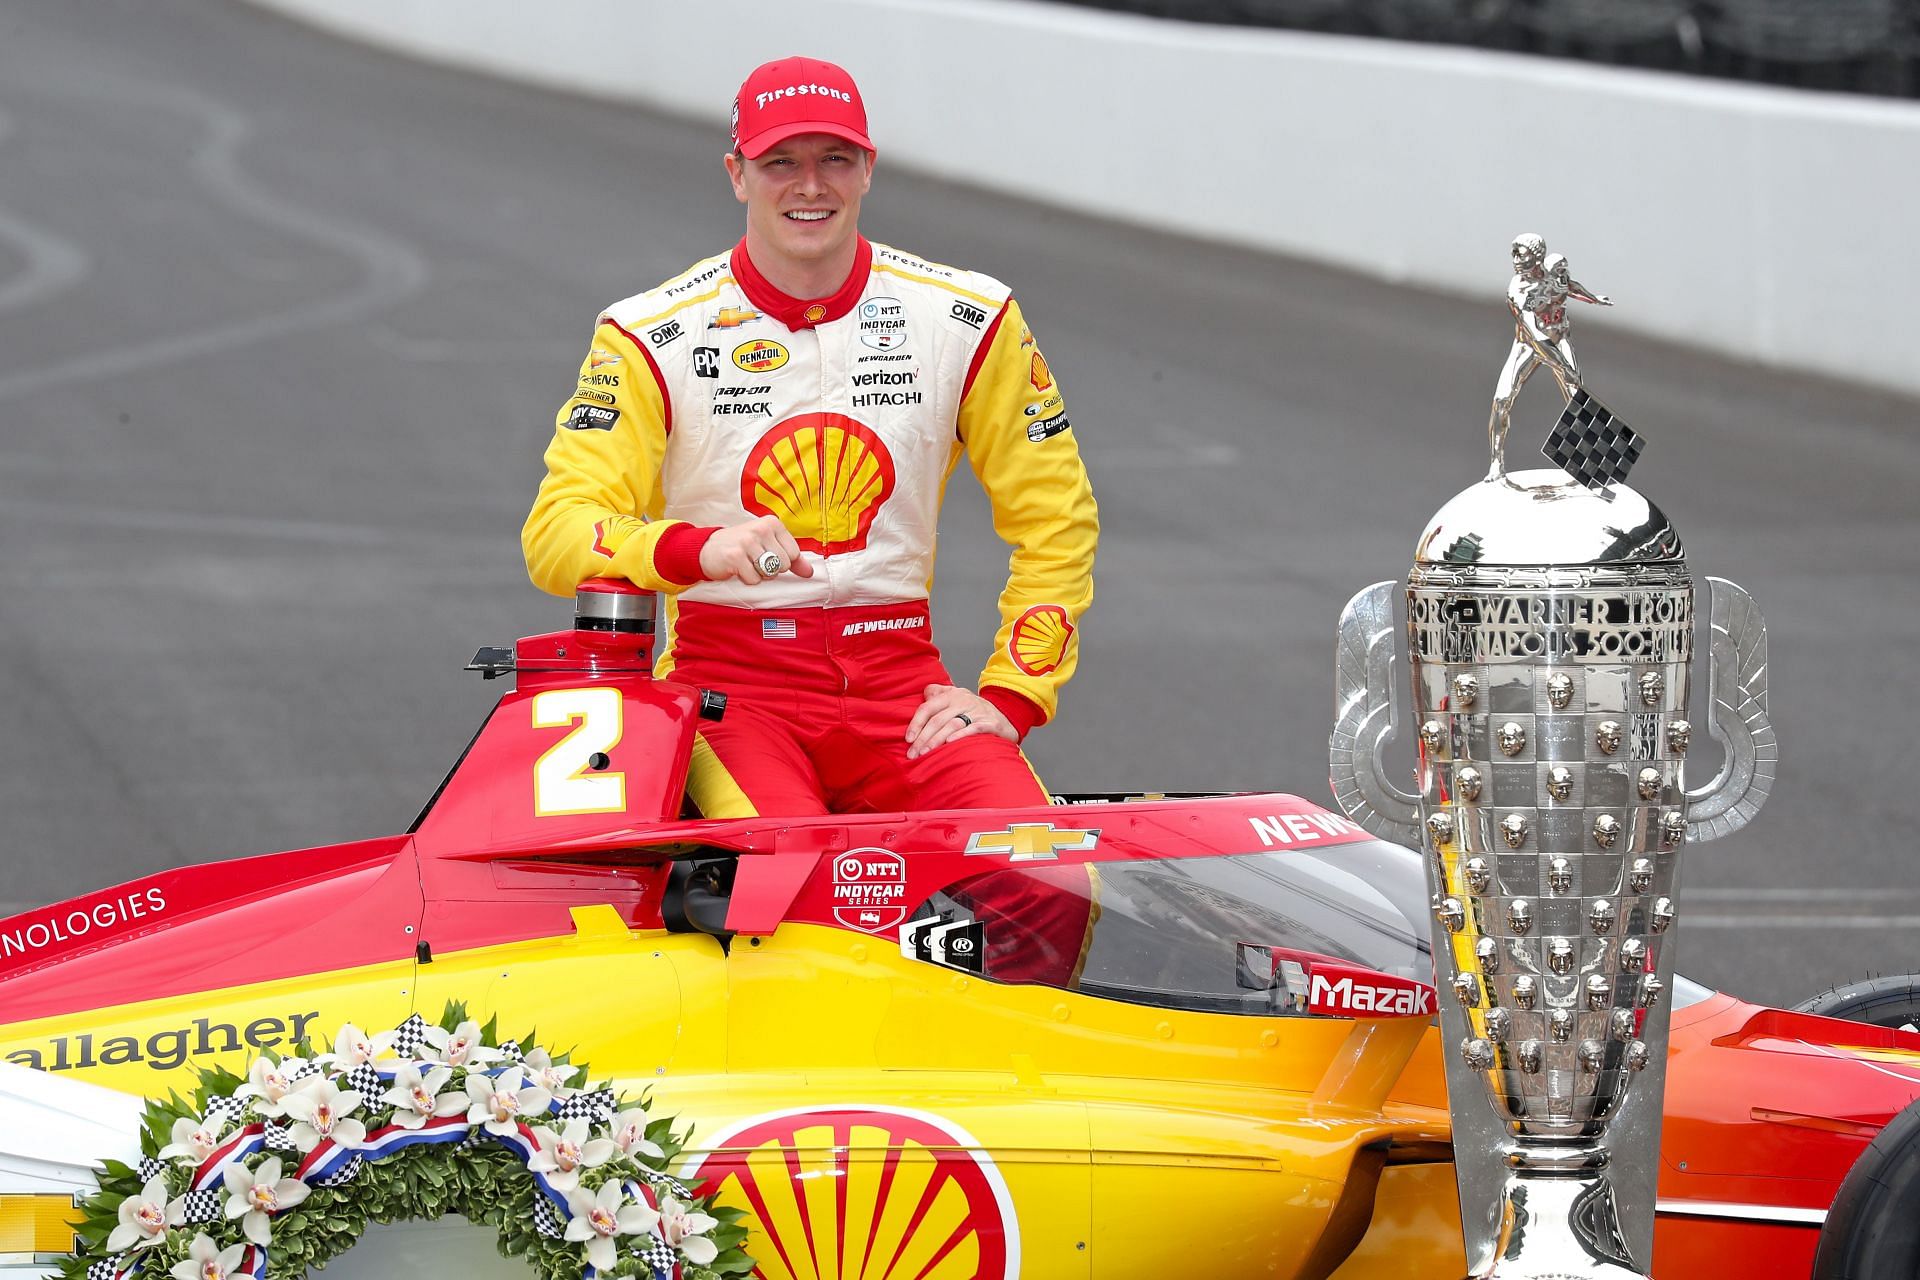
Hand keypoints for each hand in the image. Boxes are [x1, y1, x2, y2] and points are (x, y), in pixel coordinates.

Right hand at [698, 515, 813, 584]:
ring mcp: (747, 541)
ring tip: (747, 564)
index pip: (794, 553)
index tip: (767, 554)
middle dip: (771, 569)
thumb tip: (809, 572)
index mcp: (772, 523)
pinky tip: (738, 569)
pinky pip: (754, 579)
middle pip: (783, 565)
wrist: (708, 548)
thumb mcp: (768, 545)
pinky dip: (747, 580)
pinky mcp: (735, 556)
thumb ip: (791, 558)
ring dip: (759, 575)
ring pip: (770, 572)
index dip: (782, 561)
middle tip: (754, 560)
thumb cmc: (741, 547)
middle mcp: (761, 529)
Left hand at [906, 684, 1013, 759]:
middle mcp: (964, 701)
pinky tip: (949, 744)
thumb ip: (940, 694)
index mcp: (952, 695)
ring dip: (936, 741)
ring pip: (952, 725)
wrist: (1007, 719)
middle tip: (913, 754)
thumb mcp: (958, 698)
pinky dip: (960, 736)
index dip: (916, 723)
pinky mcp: (991, 723)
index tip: (908, 739)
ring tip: (926, 754)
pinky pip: (973, 729)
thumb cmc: (975, 712)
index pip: (928, 707)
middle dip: (923, 738)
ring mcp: (978, 711)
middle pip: (938, 719)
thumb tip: (925, 693)